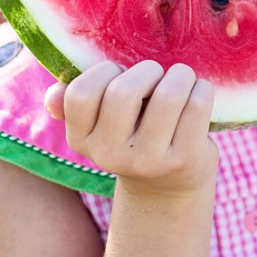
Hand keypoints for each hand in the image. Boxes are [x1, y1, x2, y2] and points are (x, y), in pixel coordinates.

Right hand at [44, 60, 217, 196]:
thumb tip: (54, 96)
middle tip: (158, 75)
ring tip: (182, 79)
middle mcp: (111, 155)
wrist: (169, 186)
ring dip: (180, 75)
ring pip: (168, 96)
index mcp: (82, 140)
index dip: (104, 71)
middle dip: (147, 70)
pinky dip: (202, 90)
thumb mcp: (101, 126)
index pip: (81, 94)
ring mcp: (149, 161)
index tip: (121, 74)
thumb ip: (76, 104)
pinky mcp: (185, 160)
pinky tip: (200, 92)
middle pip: (124, 92)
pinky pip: (197, 107)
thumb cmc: (134, 136)